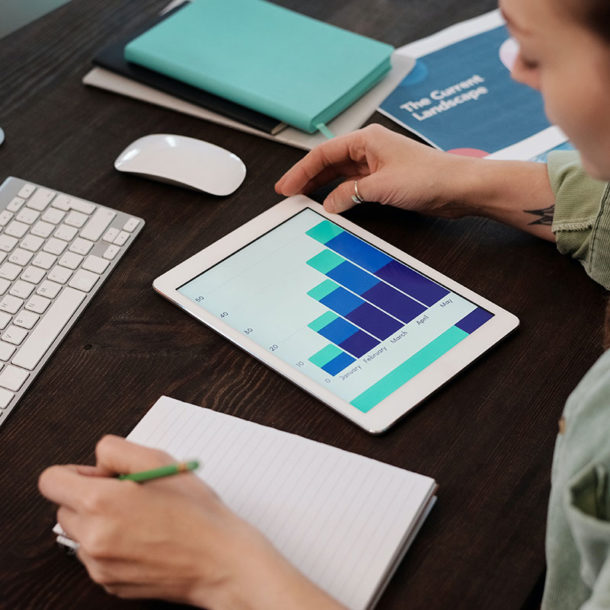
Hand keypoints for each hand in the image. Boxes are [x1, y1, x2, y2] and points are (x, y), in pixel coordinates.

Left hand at [39, 435, 343, 609]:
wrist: (220, 561)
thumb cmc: (196, 512)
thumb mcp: (161, 461)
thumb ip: (118, 450)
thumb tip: (97, 460)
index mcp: (101, 502)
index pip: (51, 481)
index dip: (74, 472)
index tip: (98, 475)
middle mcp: (93, 537)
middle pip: (63, 508)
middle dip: (88, 497)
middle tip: (127, 493)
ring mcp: (99, 565)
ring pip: (79, 534)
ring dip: (99, 522)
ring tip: (140, 517)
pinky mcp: (108, 583)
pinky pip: (95, 556)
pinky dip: (112, 545)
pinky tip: (144, 538)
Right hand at [275, 124, 474, 215]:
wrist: (458, 187)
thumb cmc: (429, 177)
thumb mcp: (381, 187)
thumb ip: (350, 194)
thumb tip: (329, 203)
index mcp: (367, 140)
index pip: (324, 153)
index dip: (301, 170)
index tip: (286, 185)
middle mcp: (370, 150)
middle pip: (329, 162)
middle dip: (307, 177)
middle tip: (288, 192)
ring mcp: (377, 166)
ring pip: (340, 174)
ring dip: (322, 185)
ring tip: (303, 197)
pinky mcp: (385, 181)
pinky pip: (354, 186)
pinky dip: (340, 194)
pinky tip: (332, 203)